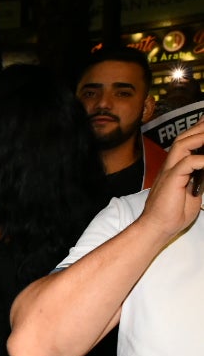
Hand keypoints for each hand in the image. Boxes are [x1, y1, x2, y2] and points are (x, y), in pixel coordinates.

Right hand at [135, 118, 203, 241]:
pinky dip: (202, 159)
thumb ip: (200, 178)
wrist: (156, 228)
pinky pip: (188, 162)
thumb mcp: (194, 192)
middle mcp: (170, 166)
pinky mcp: (171, 180)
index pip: (185, 142)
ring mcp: (169, 172)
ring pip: (182, 144)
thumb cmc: (173, 214)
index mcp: (175, 168)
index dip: (197, 130)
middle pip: (183, 137)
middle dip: (200, 127)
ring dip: (200, 136)